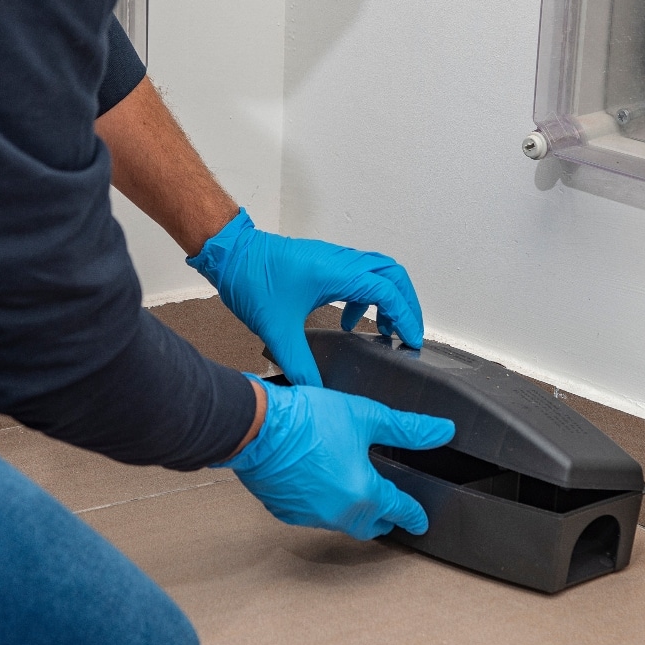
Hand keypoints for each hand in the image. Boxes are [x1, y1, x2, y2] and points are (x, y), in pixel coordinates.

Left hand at [187, 209, 422, 386]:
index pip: (387, 292)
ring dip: (388, 298)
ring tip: (383, 329)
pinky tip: (347, 321)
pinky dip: (365, 296)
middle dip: (406, 304)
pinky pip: (360, 274)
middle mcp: (341, 261)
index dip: (405, 316)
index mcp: (336, 274)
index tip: (412, 340)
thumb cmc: (251, 280)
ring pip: (378, 271)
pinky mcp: (325, 260)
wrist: (232, 253)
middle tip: (408, 333)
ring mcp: (334, 258)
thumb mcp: (277, 330)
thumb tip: (316, 391)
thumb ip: (299, 363)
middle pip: (393, 275)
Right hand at [215, 377, 453, 539]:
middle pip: (370, 525)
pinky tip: (322, 485)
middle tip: (391, 509)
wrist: (257, 428)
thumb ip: (408, 428)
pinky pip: (314, 516)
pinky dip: (324, 505)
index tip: (420, 521)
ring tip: (356, 491)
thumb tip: (442, 431)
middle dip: (383, 518)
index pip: (399, 510)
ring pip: (341, 522)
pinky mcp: (285, 511)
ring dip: (353, 511)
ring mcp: (310, 516)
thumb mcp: (366, 416)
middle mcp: (339, 513)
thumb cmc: (307, 420)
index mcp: (364, 494)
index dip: (414, 514)